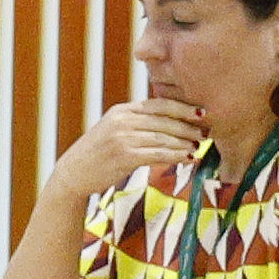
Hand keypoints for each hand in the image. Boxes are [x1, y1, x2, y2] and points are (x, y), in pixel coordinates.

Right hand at [43, 97, 205, 203]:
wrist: (72, 174)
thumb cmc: (97, 156)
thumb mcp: (113, 131)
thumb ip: (136, 123)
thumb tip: (167, 123)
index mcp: (121, 110)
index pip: (159, 104)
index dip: (183, 107)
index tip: (201, 112)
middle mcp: (122, 121)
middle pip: (164, 120)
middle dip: (188, 126)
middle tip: (206, 132)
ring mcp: (122, 138)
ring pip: (163, 137)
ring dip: (184, 142)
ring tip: (198, 146)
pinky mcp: (124, 156)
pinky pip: (158, 153)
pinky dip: (176, 155)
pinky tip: (188, 158)